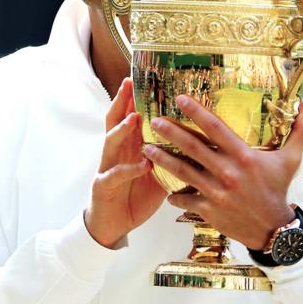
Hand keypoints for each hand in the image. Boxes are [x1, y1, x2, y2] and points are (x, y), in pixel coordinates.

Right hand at [84, 78, 165, 247]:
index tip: (143, 78)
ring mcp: (106, 166)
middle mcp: (115, 152)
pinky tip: (143, 164)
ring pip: (110, 142)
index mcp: (128, 147)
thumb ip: (170, 157)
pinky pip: (114, 174)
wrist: (113, 225)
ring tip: (135, 118)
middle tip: (129, 84)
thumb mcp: (156, 174)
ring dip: (122, 129)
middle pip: (114, 120)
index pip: (130, 115)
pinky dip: (129, 168)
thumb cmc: (135, 197)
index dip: (134, 97)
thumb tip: (200, 146)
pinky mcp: (103, 185)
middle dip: (121, 101)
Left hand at [143, 94, 302, 249]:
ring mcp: (216, 192)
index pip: (217, 129)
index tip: (180, 99)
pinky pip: (184, 199)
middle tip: (153, 121)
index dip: (197, 113)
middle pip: (193, 148)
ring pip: (183, 172)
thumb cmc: (278, 189)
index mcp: (245, 157)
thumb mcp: (291, 160)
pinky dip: (173, 194)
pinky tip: (164, 189)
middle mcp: (228, 172)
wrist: (273, 229)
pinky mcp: (208, 210)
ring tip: (146, 148)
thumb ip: (298, 131)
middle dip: (171, 133)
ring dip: (162, 159)